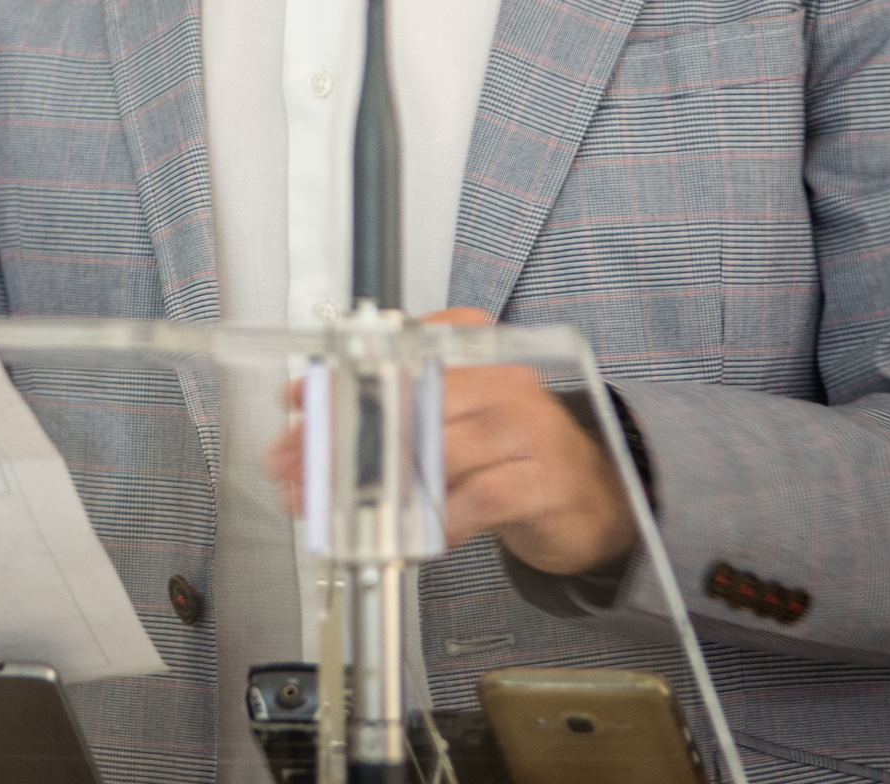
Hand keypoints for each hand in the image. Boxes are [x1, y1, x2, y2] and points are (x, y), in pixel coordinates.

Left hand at [265, 309, 637, 577]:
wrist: (592, 499)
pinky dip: (438, 520)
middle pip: (409, 402)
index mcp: (475, 352)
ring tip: (341, 508)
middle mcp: (503, 381)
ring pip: (441, 449)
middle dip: (346, 440)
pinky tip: (411, 536)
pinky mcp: (546, 480)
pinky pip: (480, 498)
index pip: (397, 353)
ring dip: (381, 486)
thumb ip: (396, 415)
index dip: (342, 378)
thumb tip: (312, 426)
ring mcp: (530, 429)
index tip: (297, 401)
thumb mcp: (454, 422)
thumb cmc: (513, 456)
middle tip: (300, 470)